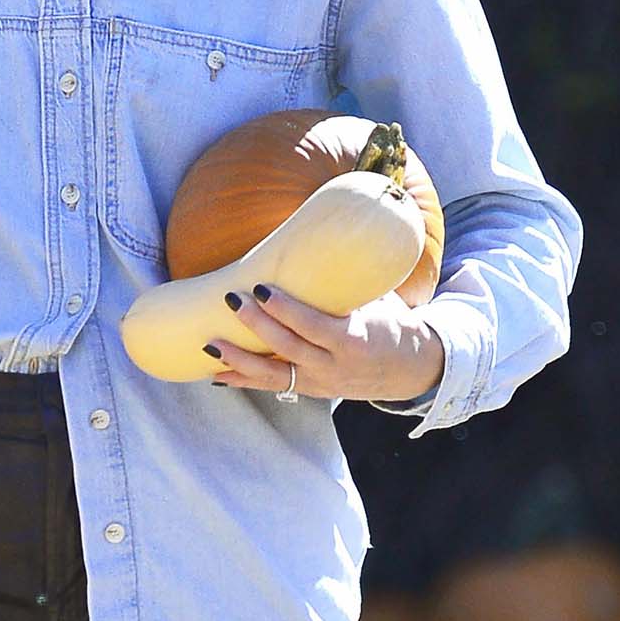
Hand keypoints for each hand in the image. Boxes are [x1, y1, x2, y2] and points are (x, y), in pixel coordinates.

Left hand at [200, 284, 443, 405]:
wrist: (409, 368)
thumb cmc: (390, 324)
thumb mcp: (380, 301)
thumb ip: (353, 280)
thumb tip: (332, 230)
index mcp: (354, 341)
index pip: (314, 327)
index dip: (286, 311)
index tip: (261, 289)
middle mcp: (334, 366)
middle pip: (288, 348)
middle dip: (256, 326)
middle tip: (231, 300)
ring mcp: (320, 382)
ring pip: (274, 375)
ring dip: (239, 360)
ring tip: (210, 344)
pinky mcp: (310, 390)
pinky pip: (272, 387)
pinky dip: (244, 380)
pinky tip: (217, 373)